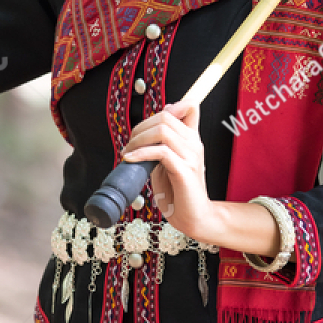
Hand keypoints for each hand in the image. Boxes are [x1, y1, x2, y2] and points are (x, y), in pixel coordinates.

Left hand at [121, 100, 212, 241]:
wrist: (193, 217)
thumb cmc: (178, 192)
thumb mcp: (168, 162)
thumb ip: (162, 144)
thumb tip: (148, 129)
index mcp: (192, 139)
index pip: (190, 106)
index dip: (171, 105)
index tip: (150, 123)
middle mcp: (194, 143)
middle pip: (166, 115)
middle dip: (141, 126)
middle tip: (130, 143)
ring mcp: (191, 156)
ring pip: (162, 130)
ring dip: (138, 139)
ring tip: (128, 153)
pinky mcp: (185, 170)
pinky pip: (161, 152)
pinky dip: (141, 153)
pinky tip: (130, 160)